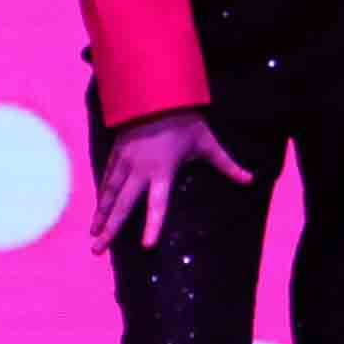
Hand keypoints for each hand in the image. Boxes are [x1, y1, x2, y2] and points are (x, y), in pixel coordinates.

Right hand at [90, 107, 249, 253]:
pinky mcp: (117, 152)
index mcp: (162, 171)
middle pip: (122, 205)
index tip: (146, 246)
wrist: (156, 94)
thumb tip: (250, 179)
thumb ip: (227, 164)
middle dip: (109, 229)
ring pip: (109, 193)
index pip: (157, 205)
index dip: (153, 226)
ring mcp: (125, 161)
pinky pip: (107, 178)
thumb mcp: (207, 143)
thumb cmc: (185, 120)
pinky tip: (98, 206)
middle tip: (96, 249)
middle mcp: (139, 170)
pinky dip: (102, 194)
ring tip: (93, 233)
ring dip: (100, 214)